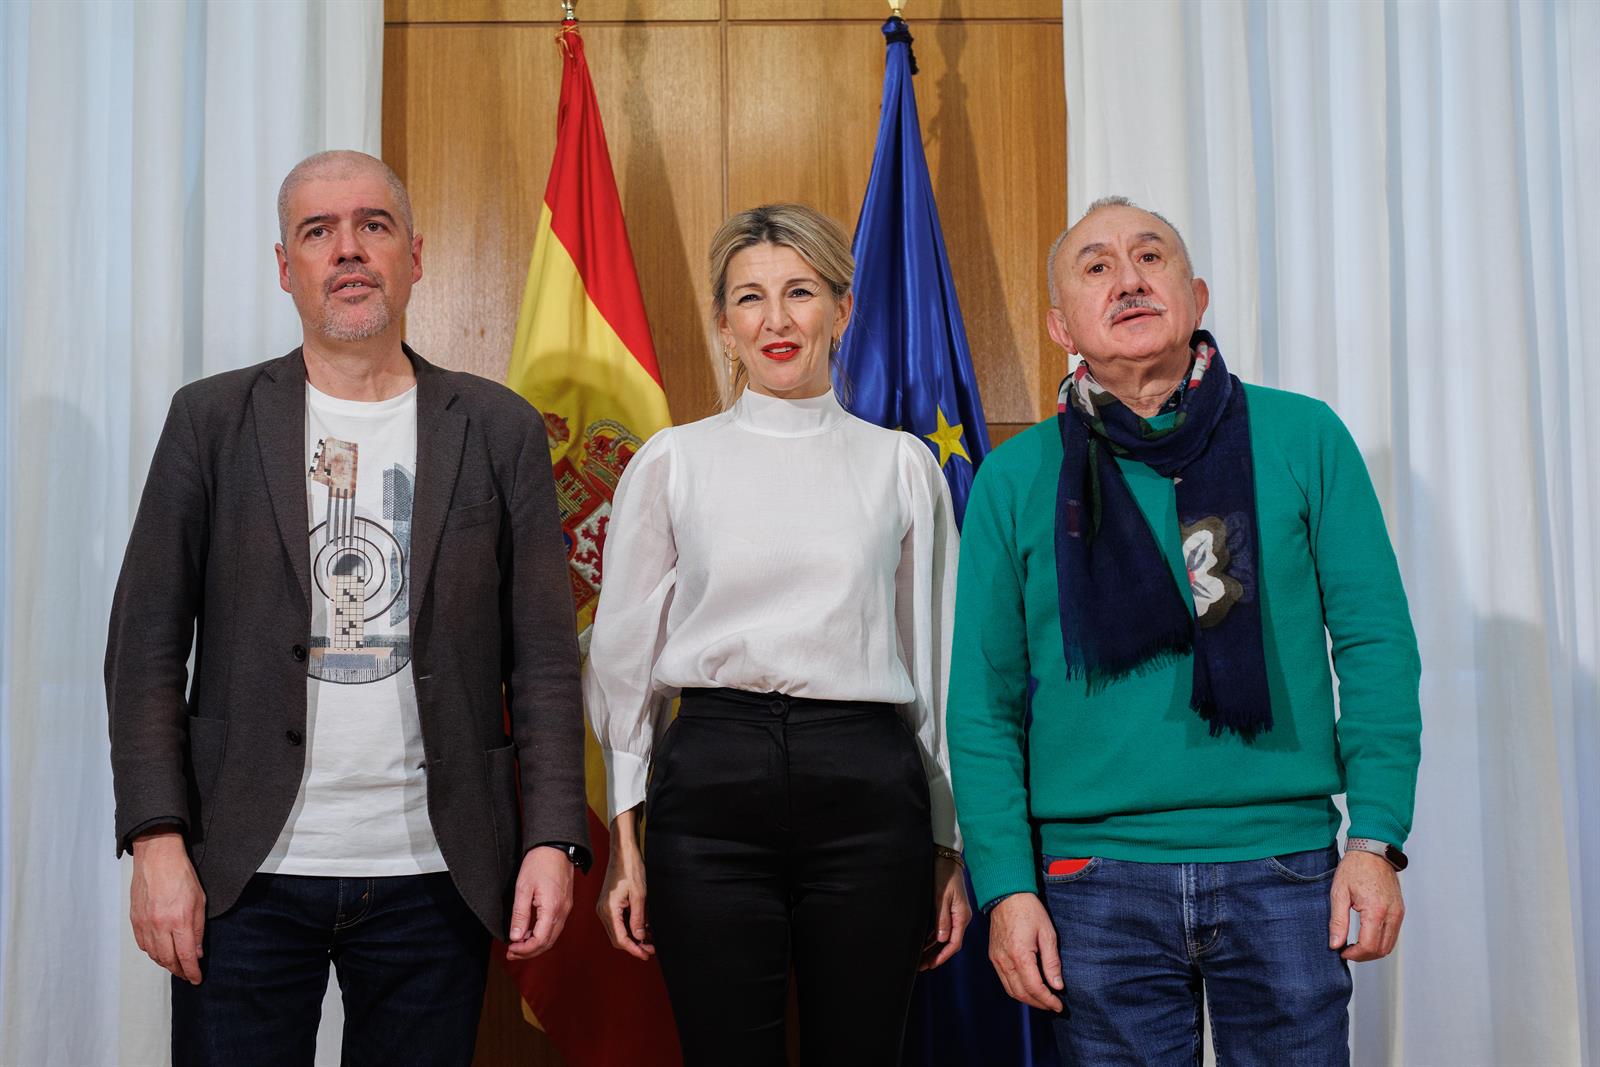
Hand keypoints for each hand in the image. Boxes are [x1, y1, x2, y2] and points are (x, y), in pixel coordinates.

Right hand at [129, 829, 205, 984]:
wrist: (157, 858)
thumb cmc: (181, 875)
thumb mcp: (200, 901)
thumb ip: (198, 929)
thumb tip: (197, 952)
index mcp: (179, 921)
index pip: (186, 956)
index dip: (192, 971)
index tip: (196, 979)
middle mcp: (160, 926)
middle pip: (168, 960)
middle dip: (179, 971)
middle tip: (187, 974)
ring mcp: (145, 923)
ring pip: (154, 954)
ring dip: (165, 963)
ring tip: (175, 965)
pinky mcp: (135, 920)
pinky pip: (142, 944)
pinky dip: (152, 952)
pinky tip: (160, 952)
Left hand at [505, 845, 575, 960]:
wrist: (556, 846)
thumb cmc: (539, 863)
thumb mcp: (523, 888)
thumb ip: (520, 914)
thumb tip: (515, 937)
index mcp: (552, 908)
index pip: (540, 940)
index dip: (524, 949)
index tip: (510, 949)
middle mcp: (563, 911)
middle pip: (548, 943)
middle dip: (529, 952)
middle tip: (511, 952)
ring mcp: (566, 908)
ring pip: (552, 937)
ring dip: (536, 945)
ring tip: (518, 945)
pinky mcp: (565, 904)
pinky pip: (555, 927)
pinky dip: (542, 935)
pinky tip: (530, 932)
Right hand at [596, 819, 652, 960]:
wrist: (623, 851)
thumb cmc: (631, 868)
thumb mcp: (639, 895)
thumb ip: (639, 918)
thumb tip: (640, 937)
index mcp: (609, 909)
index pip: (621, 938)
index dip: (634, 949)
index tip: (646, 955)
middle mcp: (603, 911)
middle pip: (617, 938)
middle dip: (634, 945)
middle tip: (651, 949)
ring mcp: (605, 908)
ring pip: (618, 931)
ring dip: (633, 937)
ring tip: (650, 940)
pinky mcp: (609, 904)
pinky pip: (618, 922)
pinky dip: (630, 927)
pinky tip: (643, 928)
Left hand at [920, 855, 970, 969]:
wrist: (946, 857)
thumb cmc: (944, 875)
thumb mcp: (941, 897)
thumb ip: (942, 919)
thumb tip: (941, 939)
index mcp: (961, 916)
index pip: (954, 942)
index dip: (943, 955)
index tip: (932, 964)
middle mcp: (960, 917)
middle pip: (950, 943)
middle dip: (936, 956)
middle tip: (922, 966)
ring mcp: (956, 914)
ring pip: (945, 937)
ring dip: (933, 948)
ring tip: (921, 959)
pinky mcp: (950, 909)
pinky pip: (943, 928)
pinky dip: (933, 938)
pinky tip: (923, 944)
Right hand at [987, 893, 1062, 1011]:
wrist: (1007, 895)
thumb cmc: (1029, 911)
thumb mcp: (1047, 934)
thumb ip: (1052, 962)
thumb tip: (1057, 985)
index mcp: (1020, 955)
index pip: (1035, 988)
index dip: (1048, 1000)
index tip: (1059, 1005)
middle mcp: (1005, 961)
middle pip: (1021, 994)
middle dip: (1038, 1003)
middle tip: (1053, 1005)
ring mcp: (996, 960)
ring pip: (1010, 990)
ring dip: (1027, 999)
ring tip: (1042, 1000)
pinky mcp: (993, 956)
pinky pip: (1004, 980)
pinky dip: (1016, 990)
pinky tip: (1028, 988)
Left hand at [1329, 850, 1404, 960]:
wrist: (1372, 851)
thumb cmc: (1355, 868)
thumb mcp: (1339, 893)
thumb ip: (1338, 921)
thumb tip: (1335, 944)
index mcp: (1376, 911)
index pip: (1369, 946)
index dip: (1354, 955)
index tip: (1341, 952)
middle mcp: (1392, 914)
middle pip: (1382, 950)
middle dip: (1363, 956)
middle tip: (1347, 951)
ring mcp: (1398, 913)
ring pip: (1389, 945)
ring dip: (1372, 950)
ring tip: (1354, 945)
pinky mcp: (1400, 911)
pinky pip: (1393, 934)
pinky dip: (1380, 941)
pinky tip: (1365, 936)